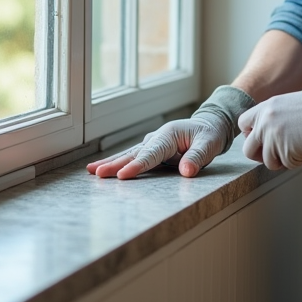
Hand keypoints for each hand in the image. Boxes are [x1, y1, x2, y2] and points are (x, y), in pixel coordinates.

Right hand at [87, 85, 254, 179]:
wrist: (210, 125)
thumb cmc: (210, 134)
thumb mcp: (209, 144)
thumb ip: (197, 157)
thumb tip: (186, 172)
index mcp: (169, 135)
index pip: (151, 154)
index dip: (137, 166)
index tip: (122, 176)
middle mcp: (156, 138)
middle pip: (134, 154)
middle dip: (115, 164)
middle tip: (98, 174)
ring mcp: (152, 143)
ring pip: (129, 154)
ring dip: (111, 163)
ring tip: (92, 171)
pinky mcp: (152, 150)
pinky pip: (133, 156)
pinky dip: (117, 162)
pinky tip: (102, 168)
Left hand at [239, 80, 301, 170]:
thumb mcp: (285, 103)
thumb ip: (270, 117)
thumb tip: (263, 132)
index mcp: (263, 109)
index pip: (243, 124)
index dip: (250, 133)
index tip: (260, 137)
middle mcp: (264, 125)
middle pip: (247, 149)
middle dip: (258, 155)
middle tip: (271, 153)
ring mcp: (273, 140)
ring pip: (267, 161)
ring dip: (280, 159)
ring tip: (295, 148)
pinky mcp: (285, 154)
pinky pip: (286, 164)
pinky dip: (295, 161)